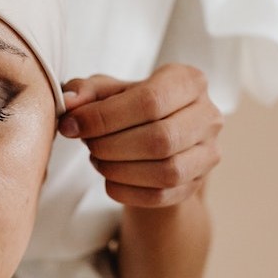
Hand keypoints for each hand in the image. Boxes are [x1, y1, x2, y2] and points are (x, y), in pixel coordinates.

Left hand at [59, 64, 222, 207]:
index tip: (73, 125)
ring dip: (120, 170)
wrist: (153, 138)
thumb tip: (70, 103)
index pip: (150, 100)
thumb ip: (86, 92)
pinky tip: (109, 180)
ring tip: (97, 159)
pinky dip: (127, 192)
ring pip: (166, 171)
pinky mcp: (197, 183)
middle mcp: (208, 115)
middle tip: (87, 144)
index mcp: (188, 80)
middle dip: (111, 145)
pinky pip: (162, 196)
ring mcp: (208, 152)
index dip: (105, 117)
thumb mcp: (106, 90)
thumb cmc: (129, 107)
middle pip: (160, 138)